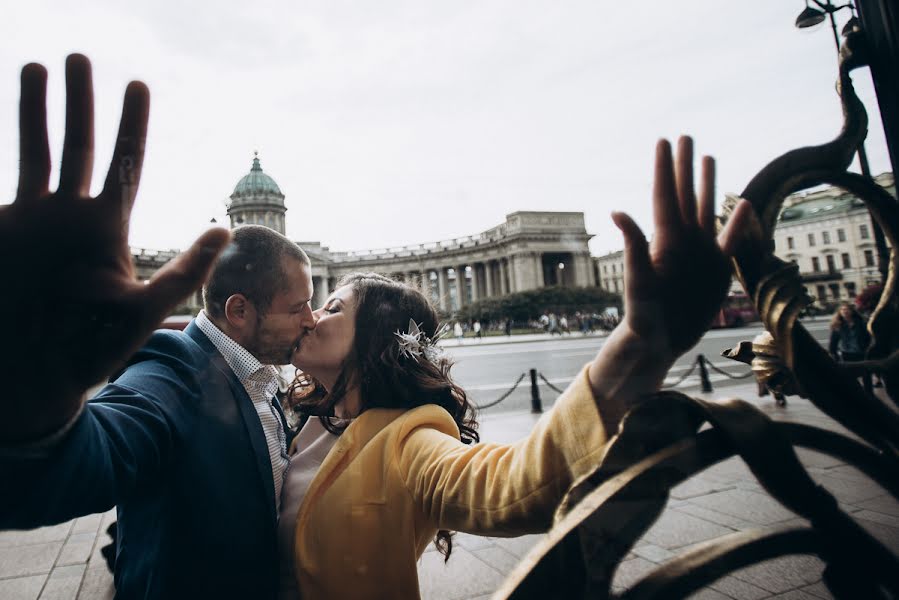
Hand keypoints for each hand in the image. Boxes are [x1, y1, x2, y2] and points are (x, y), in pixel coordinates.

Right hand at [0, 55, 229, 442]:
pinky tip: (0, 115)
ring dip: (35, 110)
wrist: (36, 377)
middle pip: (79, 145)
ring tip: (35, 65)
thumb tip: (228, 230)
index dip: (132, 125)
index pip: (126, 164)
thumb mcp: (143, 309)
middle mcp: (71, 216)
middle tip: (81, 56)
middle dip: (80, 102)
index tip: (137, 84)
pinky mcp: (2, 231)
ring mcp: (32, 220)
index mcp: (109, 228)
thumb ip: (185, 271)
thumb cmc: (92, 349)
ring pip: (35, 151)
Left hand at [611, 137, 750, 357]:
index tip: (662, 140)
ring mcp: (700, 253)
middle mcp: (682, 241)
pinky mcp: (717, 270)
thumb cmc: (641, 315)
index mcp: (664, 239)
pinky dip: (737, 224)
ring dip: (707, 184)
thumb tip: (617, 211)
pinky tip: (743, 206)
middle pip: (685, 194)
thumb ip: (633, 246)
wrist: (660, 343)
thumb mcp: (637, 279)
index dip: (663, 168)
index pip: (664, 195)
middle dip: (683, 165)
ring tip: (707, 157)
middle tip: (684, 136)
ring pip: (705, 210)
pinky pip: (730, 242)